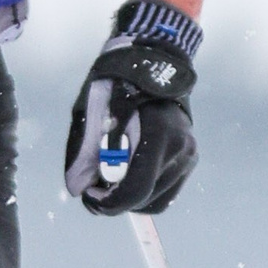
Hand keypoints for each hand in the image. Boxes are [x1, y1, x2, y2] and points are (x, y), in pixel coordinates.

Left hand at [63, 0, 198, 215]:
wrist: (153, 64)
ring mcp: (189, 155)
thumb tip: (77, 189)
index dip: (109, 203)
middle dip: (116, 203)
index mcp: (159, 135)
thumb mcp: (93, 113)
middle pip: (146, 200)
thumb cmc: (118, 85)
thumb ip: (83, 152)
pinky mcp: (190, 159)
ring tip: (111, 180)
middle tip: (94, 190)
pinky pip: (166, 192)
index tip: (89, 196)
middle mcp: (181, 149)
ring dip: (131, 199)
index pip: (137, 189)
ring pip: (157, 201)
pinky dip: (145, 192)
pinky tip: (128, 176)